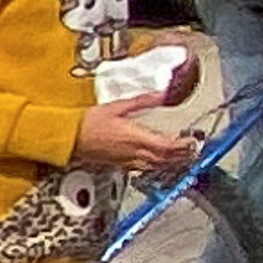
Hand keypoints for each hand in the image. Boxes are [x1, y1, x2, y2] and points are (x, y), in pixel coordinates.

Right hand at [73, 99, 190, 177]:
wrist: (68, 138)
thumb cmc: (87, 123)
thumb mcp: (117, 106)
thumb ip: (142, 101)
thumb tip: (162, 94)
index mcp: (136, 137)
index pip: (168, 146)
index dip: (184, 145)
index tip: (193, 140)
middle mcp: (134, 153)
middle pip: (166, 159)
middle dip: (183, 156)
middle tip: (194, 150)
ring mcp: (127, 161)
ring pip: (156, 166)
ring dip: (172, 162)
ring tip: (182, 157)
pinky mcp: (119, 165)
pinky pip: (143, 168)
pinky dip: (156, 165)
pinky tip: (158, 161)